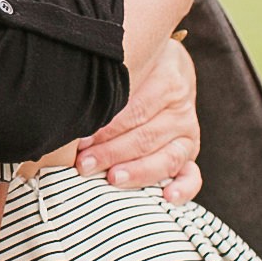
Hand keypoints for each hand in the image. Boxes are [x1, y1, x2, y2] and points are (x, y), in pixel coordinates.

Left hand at [73, 36, 202, 201]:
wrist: (168, 65)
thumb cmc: (135, 67)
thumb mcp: (127, 63)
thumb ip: (108, 81)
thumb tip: (70, 101)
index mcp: (167, 79)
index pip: (135, 108)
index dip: (106, 127)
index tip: (79, 140)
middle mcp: (180, 106)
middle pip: (145, 135)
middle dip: (111, 152)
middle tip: (84, 164)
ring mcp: (187, 131)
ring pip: (166, 157)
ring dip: (137, 171)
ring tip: (113, 178)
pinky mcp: (190, 152)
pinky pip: (191, 175)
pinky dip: (183, 188)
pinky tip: (166, 197)